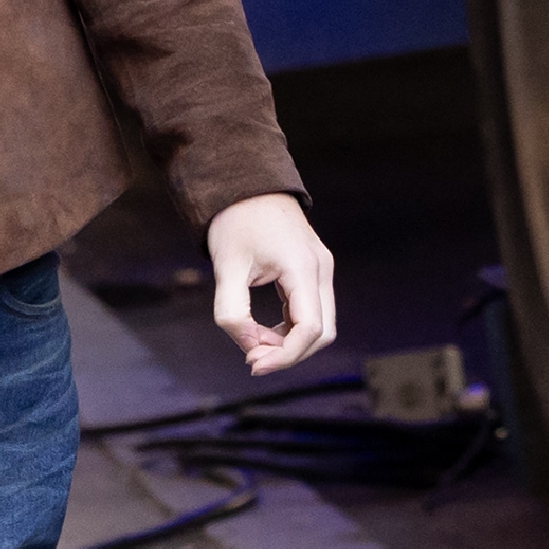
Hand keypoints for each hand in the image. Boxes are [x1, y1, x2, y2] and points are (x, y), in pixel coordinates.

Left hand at [208, 193, 336, 375]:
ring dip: (289, 342)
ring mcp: (320, 268)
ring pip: (319, 323)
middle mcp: (320, 269)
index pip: (310, 329)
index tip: (252, 365)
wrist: (244, 183)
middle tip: (252, 360)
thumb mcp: (225, 267)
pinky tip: (262, 331)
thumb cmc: (235, 222)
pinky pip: (310, 310)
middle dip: (288, 353)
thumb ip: (232, 311)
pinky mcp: (312, 269)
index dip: (284, 356)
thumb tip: (248, 346)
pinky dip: (289, 328)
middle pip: (322, 332)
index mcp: (304, 268)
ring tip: (252, 343)